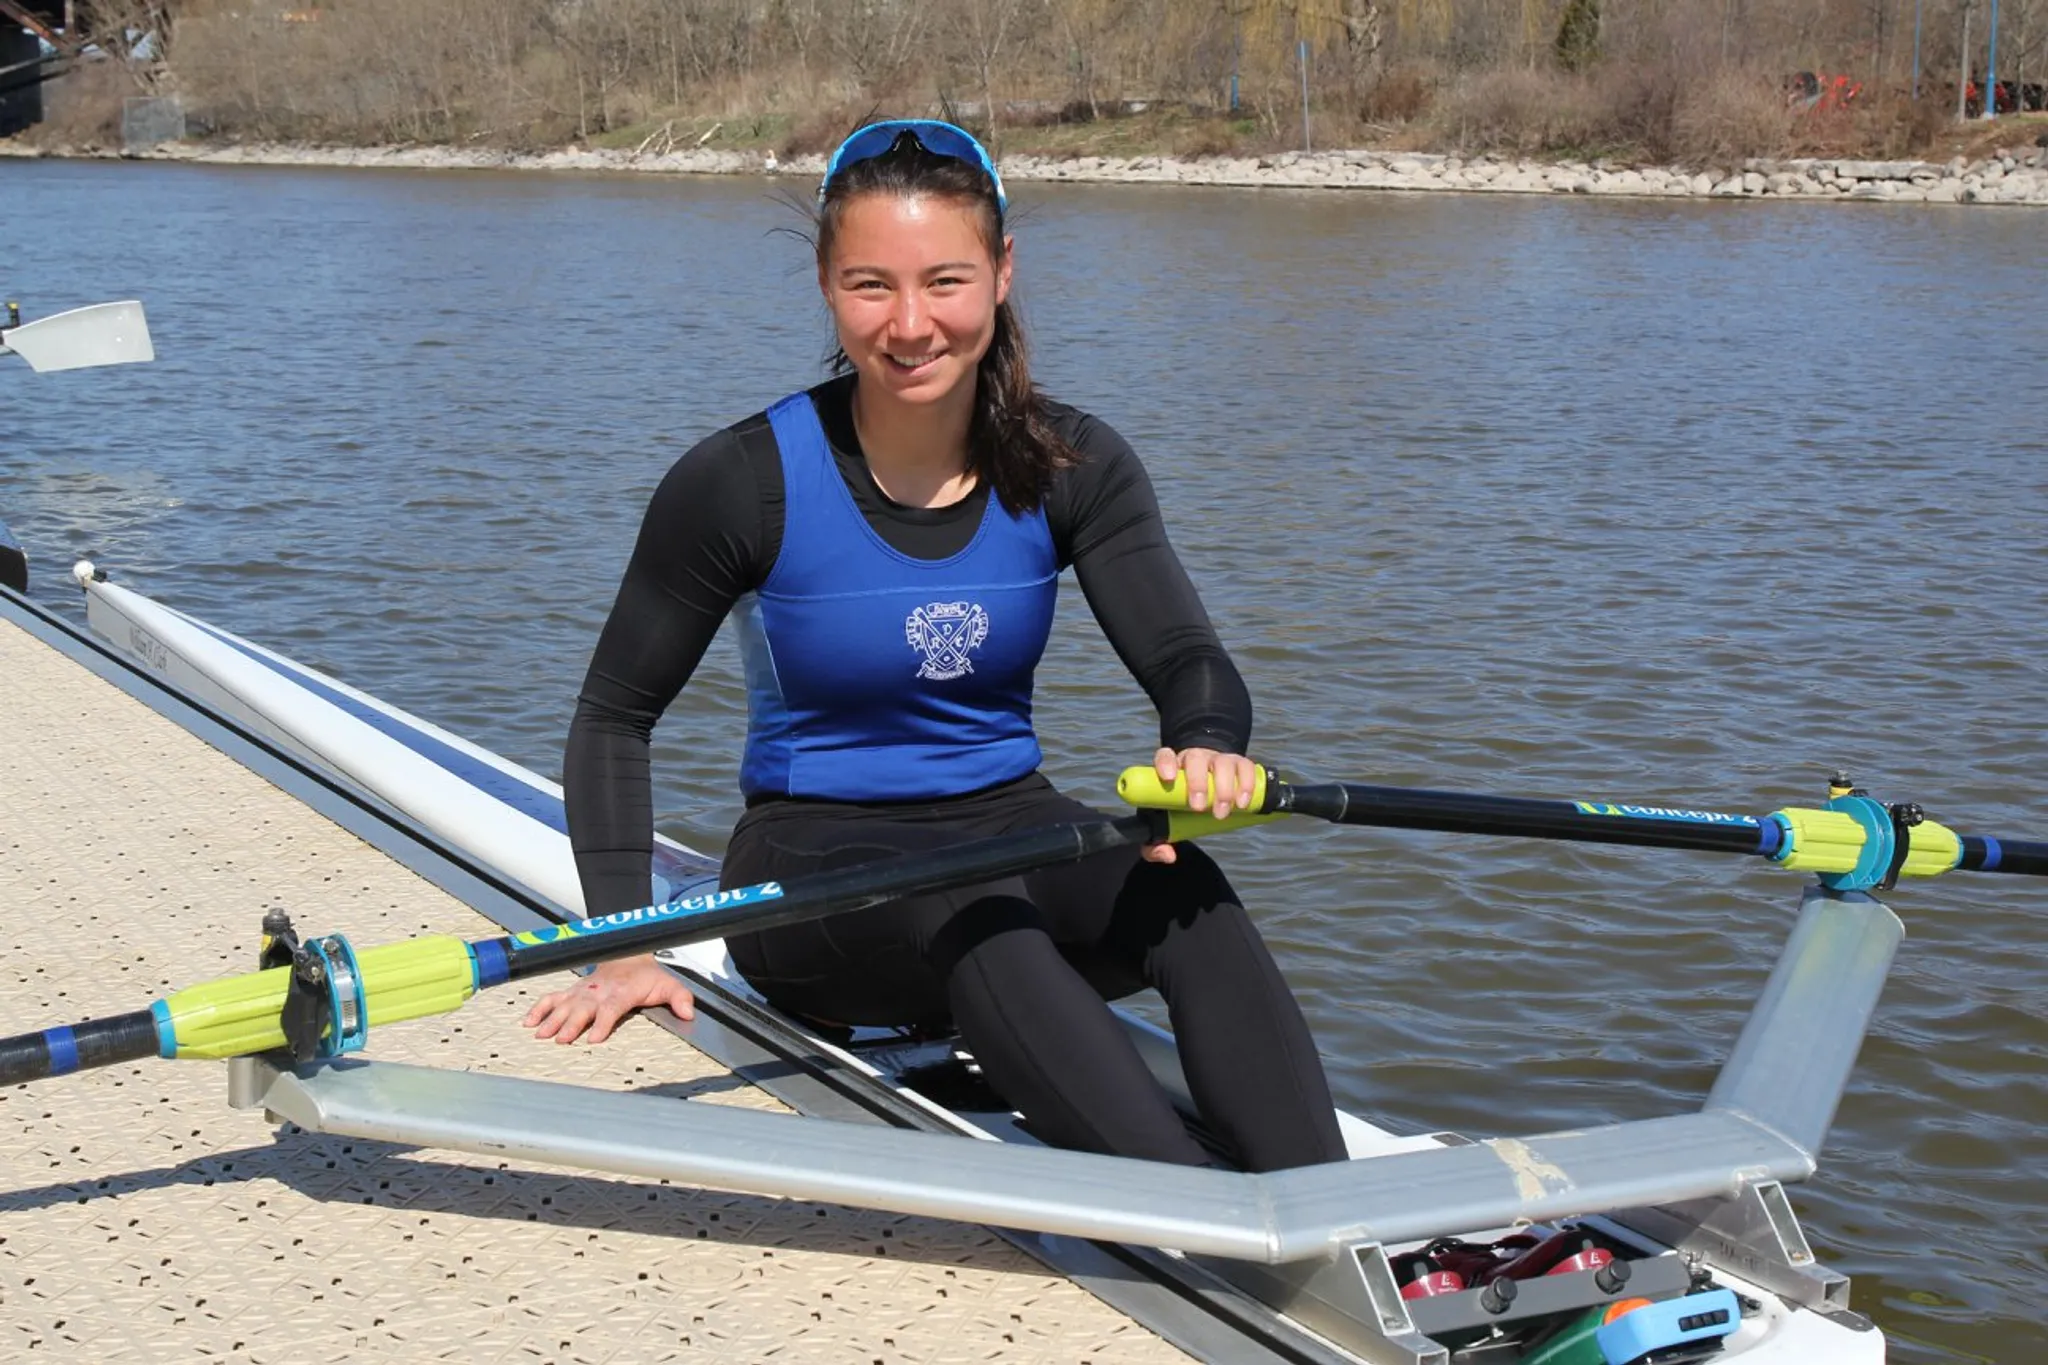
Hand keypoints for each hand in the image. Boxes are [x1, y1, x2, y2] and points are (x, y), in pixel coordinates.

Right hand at [522, 953, 695, 1044]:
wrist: (627, 954)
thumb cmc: (645, 976)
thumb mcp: (668, 984)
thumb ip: (679, 998)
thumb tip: (688, 1013)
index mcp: (621, 991)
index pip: (611, 1007)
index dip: (603, 1022)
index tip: (595, 1037)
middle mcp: (599, 991)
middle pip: (583, 1008)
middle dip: (571, 1023)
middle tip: (561, 1039)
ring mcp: (583, 990)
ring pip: (564, 1003)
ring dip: (551, 1018)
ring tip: (539, 1034)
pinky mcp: (572, 990)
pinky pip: (552, 997)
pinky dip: (538, 1008)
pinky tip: (528, 1022)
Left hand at [1141, 745, 1260, 864]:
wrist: (1208, 785)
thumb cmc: (1181, 805)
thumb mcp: (1164, 824)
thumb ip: (1155, 845)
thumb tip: (1168, 854)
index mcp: (1172, 767)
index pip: (1165, 756)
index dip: (1165, 763)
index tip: (1168, 778)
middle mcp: (1195, 758)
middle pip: (1196, 758)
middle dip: (1198, 782)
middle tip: (1199, 808)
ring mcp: (1218, 759)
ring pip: (1223, 762)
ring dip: (1225, 788)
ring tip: (1223, 813)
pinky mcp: (1239, 764)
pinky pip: (1246, 767)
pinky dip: (1247, 783)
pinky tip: (1243, 803)